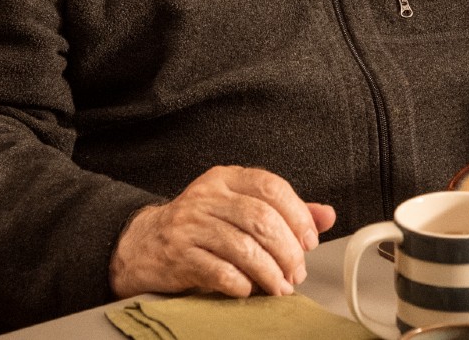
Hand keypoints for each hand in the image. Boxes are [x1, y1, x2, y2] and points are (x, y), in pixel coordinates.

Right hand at [109, 165, 337, 298]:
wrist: (142, 245)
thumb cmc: (201, 226)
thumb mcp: (240, 208)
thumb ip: (284, 211)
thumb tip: (326, 216)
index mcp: (227, 178)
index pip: (271, 187)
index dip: (298, 215)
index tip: (310, 241)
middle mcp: (207, 196)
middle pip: (261, 219)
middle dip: (287, 251)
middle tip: (297, 272)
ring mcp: (190, 225)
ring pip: (243, 247)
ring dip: (269, 272)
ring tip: (280, 286)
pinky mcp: (177, 255)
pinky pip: (218, 271)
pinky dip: (241, 284)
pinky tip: (249, 290)